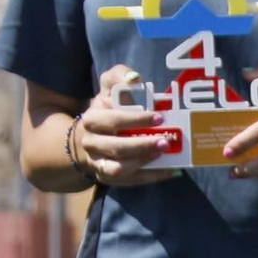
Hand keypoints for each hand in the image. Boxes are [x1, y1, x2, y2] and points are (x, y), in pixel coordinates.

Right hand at [72, 65, 182, 185]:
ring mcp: (98, 163)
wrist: (88, 136)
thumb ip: (119, 76)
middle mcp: (91, 143)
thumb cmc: (107, 108)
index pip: (113, 121)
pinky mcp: (107, 177)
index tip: (159, 117)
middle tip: (166, 142)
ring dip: (143, 164)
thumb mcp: (109, 87)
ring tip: (164, 155)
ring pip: (117, 169)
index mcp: (92, 120)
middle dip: (142, 145)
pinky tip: (170, 171)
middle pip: (116, 147)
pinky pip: (128, 181)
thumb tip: (135, 79)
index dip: (136, 120)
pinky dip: (150, 177)